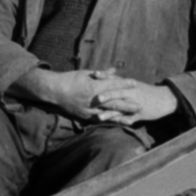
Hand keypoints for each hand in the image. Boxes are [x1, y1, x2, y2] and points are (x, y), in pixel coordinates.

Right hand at [11, 67, 135, 120]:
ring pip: (108, 114)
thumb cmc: (70, 79)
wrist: (54, 91)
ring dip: (121, 116)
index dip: (124, 84)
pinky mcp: (85, 116)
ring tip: (133, 118)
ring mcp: (89, 109)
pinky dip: (110, 122)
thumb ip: (102, 74)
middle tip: (141, 106)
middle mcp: (92, 99)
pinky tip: (117, 123)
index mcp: (93, 86)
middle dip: (128, 104)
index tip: (135, 83)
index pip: (112, 85)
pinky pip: (100, 120)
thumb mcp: (86, 73)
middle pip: (114, 102)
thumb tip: (115, 71)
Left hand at [90, 79, 179, 123]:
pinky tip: (114, 126)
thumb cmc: (146, 91)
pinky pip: (129, 118)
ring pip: (121, 108)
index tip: (93, 74)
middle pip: (117, 92)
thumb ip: (120, 82)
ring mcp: (135, 104)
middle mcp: (131, 92)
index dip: (104, 76)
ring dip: (109, 113)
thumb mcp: (134, 85)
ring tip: (98, 117)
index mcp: (129, 85)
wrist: (165, 98)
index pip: (115, 79)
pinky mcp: (139, 114)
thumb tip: (108, 76)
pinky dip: (122, 122)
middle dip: (106, 94)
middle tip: (94, 97)